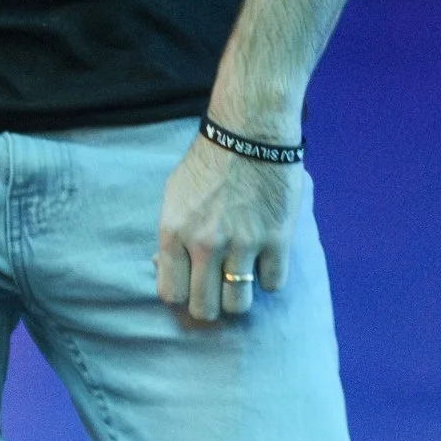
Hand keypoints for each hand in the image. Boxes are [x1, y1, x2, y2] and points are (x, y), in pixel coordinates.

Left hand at [155, 128, 299, 326]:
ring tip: (242, 278)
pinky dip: (269, 277)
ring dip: (240, 296)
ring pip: (239, 305)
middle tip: (218, 292)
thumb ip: (170, 235)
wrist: (250, 131)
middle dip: (210, 306)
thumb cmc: (208, 161)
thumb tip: (164, 267)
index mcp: (174, 232)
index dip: (182, 295)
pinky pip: (272, 284)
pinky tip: (266, 259)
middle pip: (204, 309)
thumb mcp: (173, 194)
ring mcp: (243, 243)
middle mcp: (205, 243)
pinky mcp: (277, 239)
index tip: (191, 287)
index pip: (170, 294)